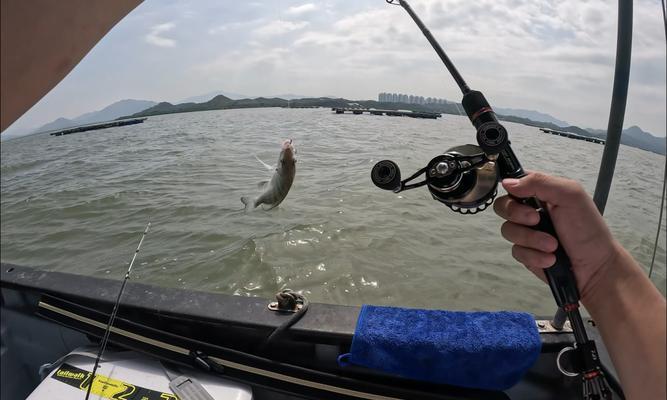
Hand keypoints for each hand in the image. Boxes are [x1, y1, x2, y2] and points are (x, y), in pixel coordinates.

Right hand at [493, 172, 621, 302]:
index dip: (512, 189)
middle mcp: (531, 211)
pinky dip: (534, 256)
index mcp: (542, 193)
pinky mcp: (526, 253)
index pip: (514, 183)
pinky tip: (550, 259)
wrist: (596, 267)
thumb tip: (508, 182)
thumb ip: (540, 183)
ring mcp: (527, 233)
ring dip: (531, 239)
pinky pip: (516, 251)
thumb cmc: (589, 230)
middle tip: (536, 220)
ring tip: (552, 245)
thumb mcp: (571, 196)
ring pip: (508, 231)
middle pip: (503, 206)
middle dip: (517, 214)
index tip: (521, 196)